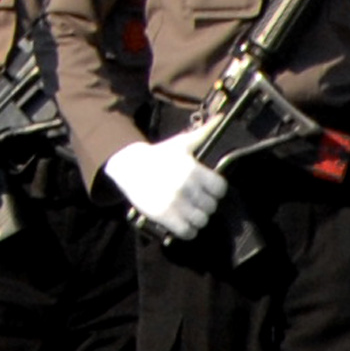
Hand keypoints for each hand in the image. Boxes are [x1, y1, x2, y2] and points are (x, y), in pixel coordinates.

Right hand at [104, 139, 227, 240]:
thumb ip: (202, 134)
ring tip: (189, 213)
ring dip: (197, 219)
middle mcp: (185, 187)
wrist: (129, 167)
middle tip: (196, 202)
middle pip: (211, 206)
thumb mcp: (180, 143)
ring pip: (201, 221)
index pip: (220, 189)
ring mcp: (174, 203)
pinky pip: (187, 232)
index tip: (207, 190)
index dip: (215, 191)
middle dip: (205, 205)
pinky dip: (187, 231)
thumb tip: (220, 118)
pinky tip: (183, 224)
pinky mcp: (163, 216)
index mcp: (192, 169)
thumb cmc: (159, 155)